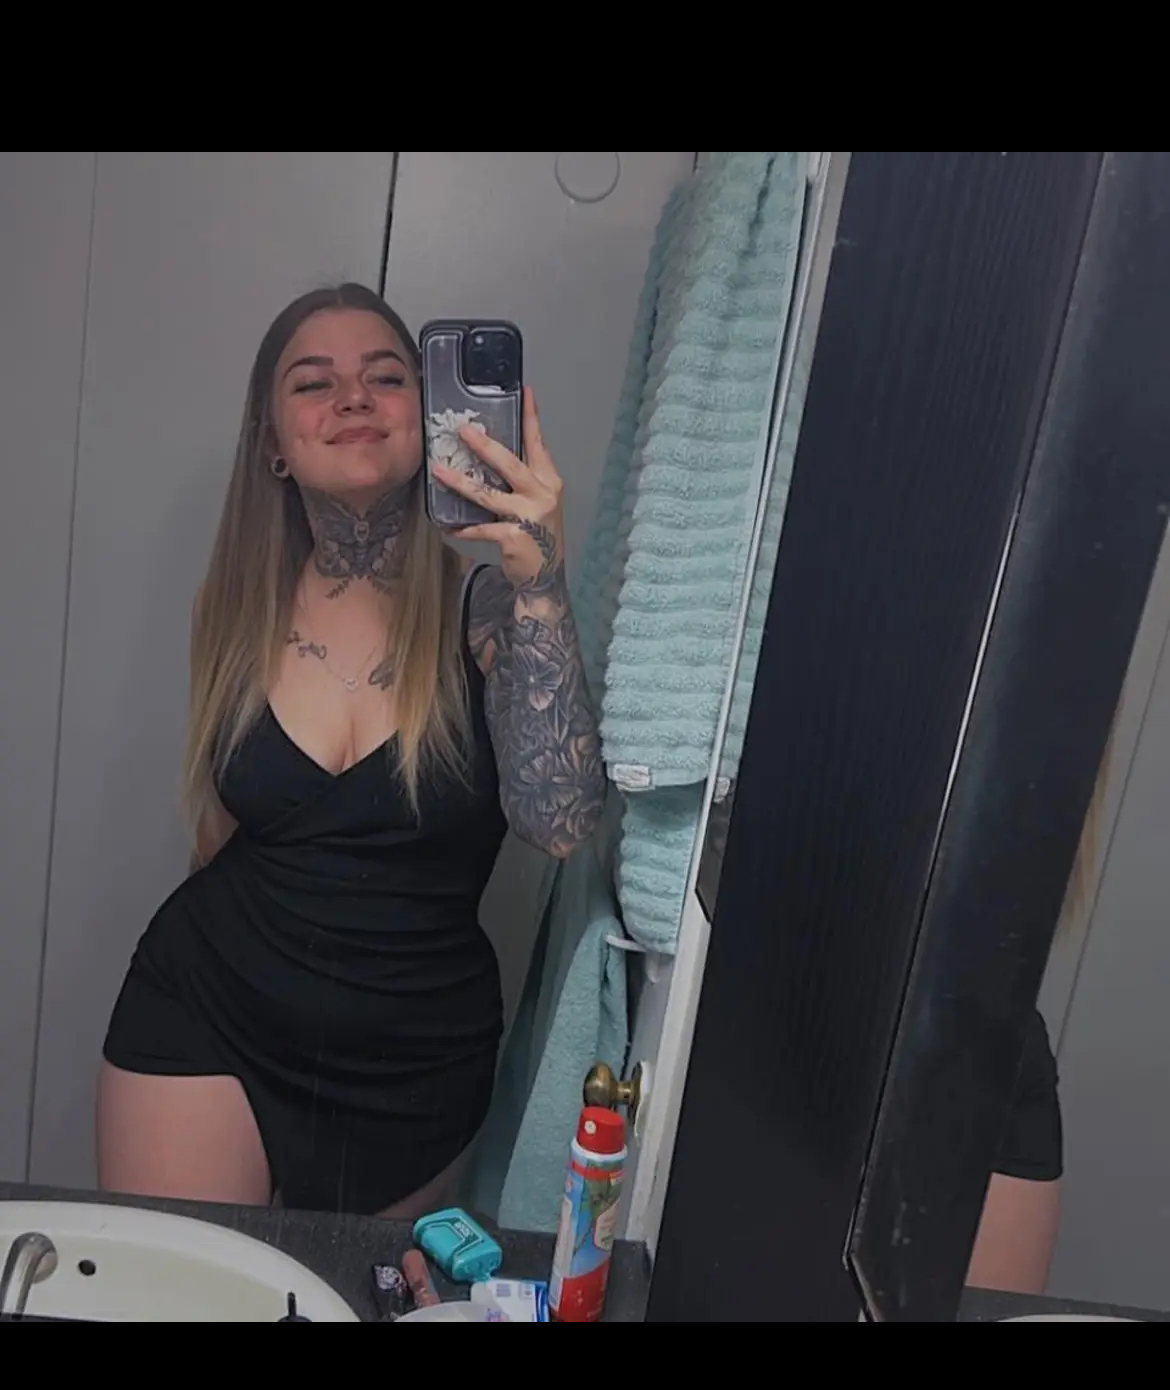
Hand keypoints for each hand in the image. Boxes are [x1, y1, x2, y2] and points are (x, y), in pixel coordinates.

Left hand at [432, 387, 564, 588]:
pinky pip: (481, 529)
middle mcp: (542, 494)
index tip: (526, 391)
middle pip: (511, 463)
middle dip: (485, 446)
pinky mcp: (513, 537)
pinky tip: (447, 527)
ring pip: (489, 495)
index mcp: (549, 480)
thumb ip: (522, 479)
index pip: (538, 443)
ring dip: (461, 483)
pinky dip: (463, 529)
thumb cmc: (538, 534)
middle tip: (463, 430)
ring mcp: (529, 516)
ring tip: (438, 471)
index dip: (531, 417)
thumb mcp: (538, 501)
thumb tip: (491, 453)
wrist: (546, 575)